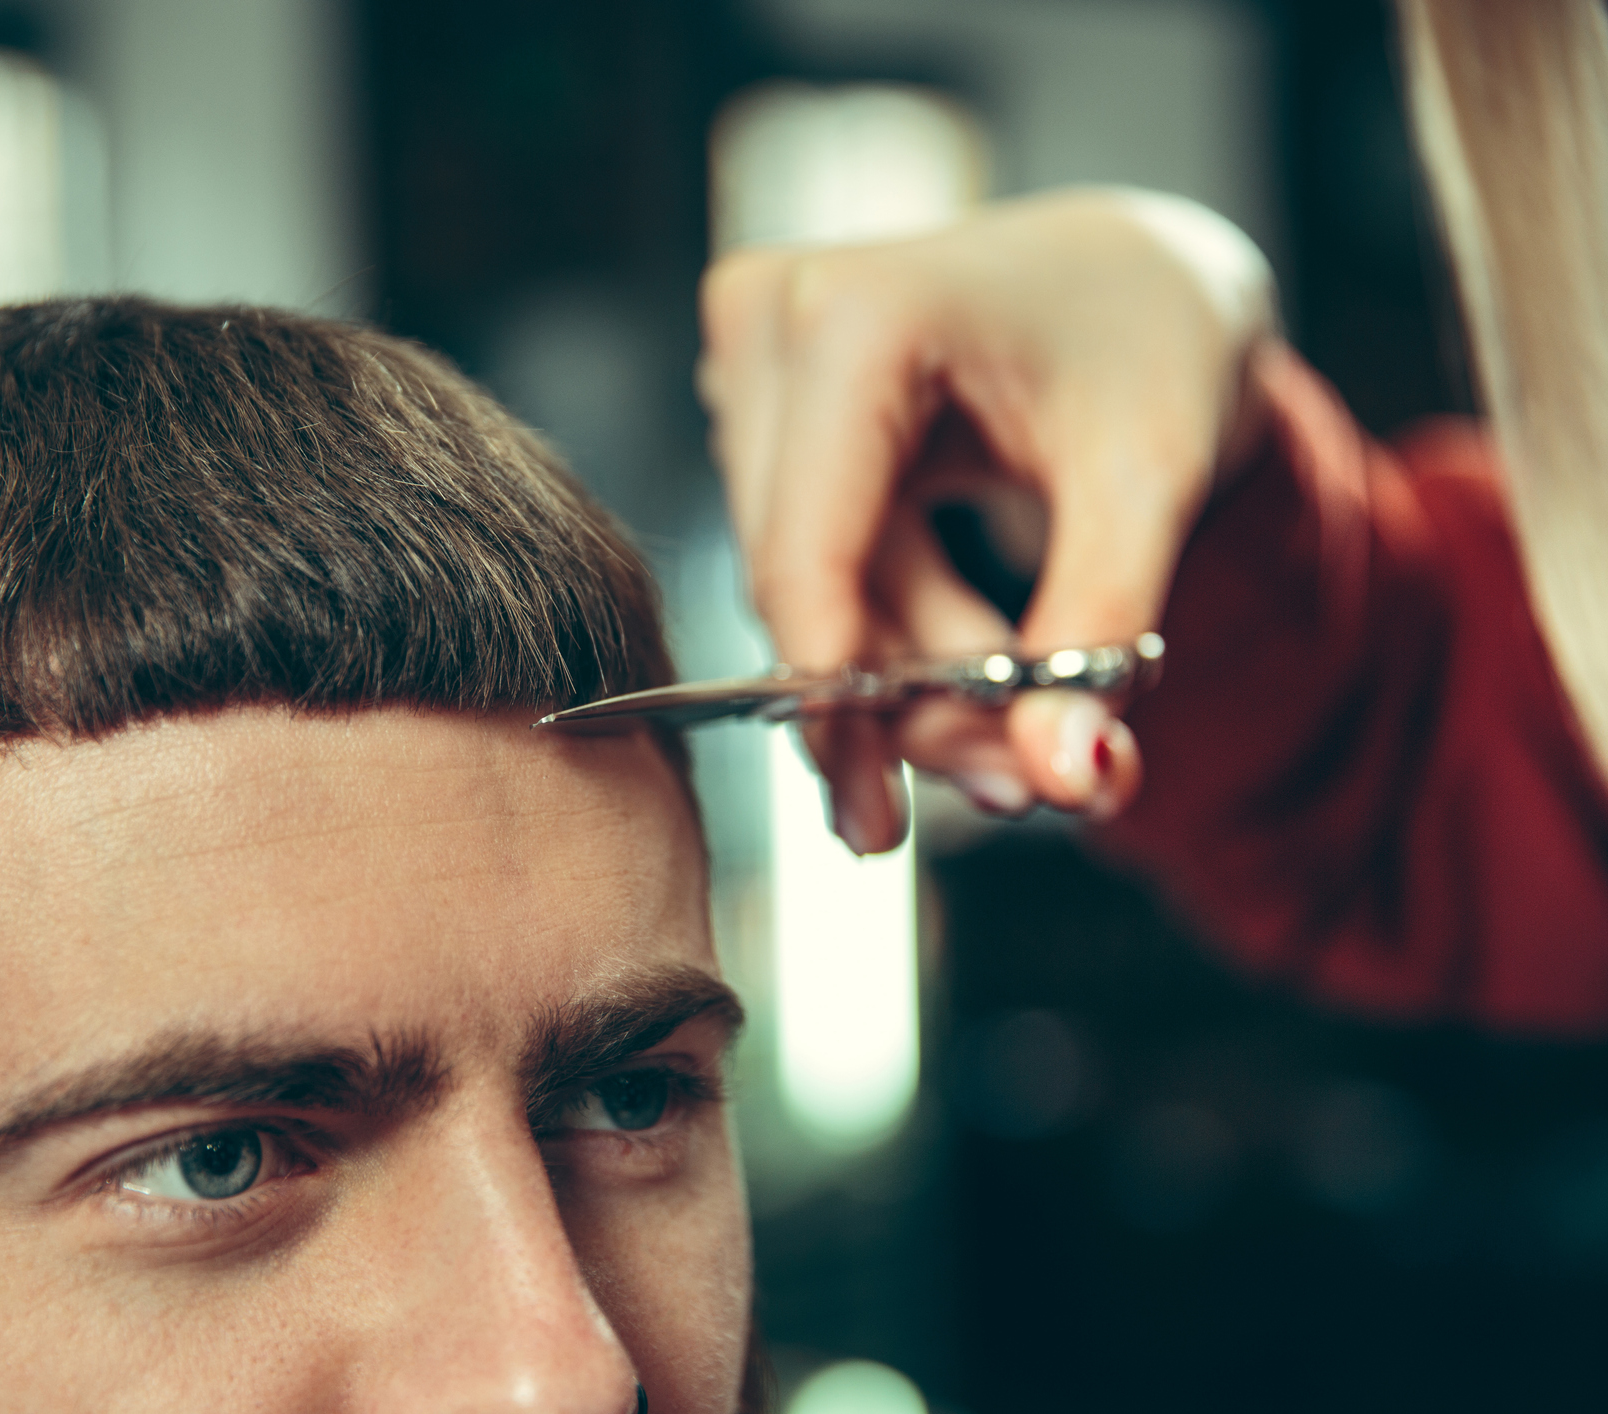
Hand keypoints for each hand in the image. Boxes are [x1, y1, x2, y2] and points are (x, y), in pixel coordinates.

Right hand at [697, 186, 1275, 850]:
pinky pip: (810, 559)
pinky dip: (890, 628)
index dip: (842, 697)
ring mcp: (756, 356)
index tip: (886, 813)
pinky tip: (969, 659)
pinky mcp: (762, 400)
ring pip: (801, 586)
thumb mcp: (1151, 484)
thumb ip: (1101, 632)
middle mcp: (776, 320)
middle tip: (1009, 788)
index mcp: (857, 314)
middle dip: (900, 702)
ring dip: (902, 677)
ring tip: (1018, 729)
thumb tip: (1068, 775)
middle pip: (798, 582)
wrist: (1141, 276)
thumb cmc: (1153, 336)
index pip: (805, 554)